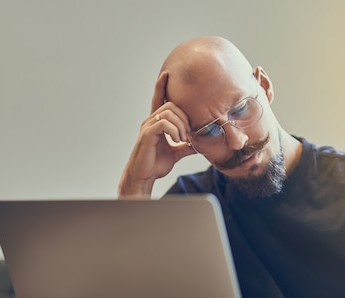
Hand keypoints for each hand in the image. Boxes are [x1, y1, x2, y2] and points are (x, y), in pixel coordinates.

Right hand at [118, 71, 196, 195]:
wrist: (144, 176)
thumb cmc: (156, 164)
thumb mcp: (176, 153)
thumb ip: (187, 146)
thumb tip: (201, 145)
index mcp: (156, 122)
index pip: (159, 99)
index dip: (161, 86)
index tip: (167, 74)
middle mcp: (150, 121)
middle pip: (171, 105)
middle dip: (185, 118)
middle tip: (189, 134)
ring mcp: (147, 126)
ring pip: (169, 113)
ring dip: (181, 126)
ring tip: (183, 139)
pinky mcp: (147, 134)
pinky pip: (163, 124)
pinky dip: (174, 130)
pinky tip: (177, 140)